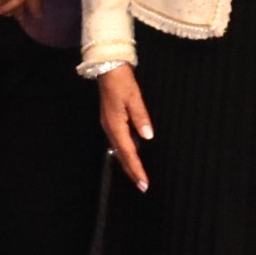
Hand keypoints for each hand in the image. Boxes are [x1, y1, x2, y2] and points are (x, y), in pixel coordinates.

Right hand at [94, 64, 154, 188]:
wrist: (107, 68)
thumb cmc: (121, 82)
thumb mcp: (133, 97)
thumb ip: (141, 117)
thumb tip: (147, 136)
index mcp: (115, 125)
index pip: (128, 153)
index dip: (136, 169)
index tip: (144, 183)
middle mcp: (110, 128)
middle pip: (121, 156)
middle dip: (132, 172)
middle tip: (143, 187)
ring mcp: (109, 125)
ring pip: (120, 150)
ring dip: (129, 164)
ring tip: (139, 176)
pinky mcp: (111, 121)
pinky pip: (119, 142)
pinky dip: (126, 152)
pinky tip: (133, 155)